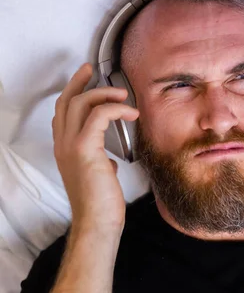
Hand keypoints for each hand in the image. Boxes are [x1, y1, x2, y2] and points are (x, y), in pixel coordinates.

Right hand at [52, 63, 138, 230]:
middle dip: (80, 82)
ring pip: (80, 103)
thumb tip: (110, 161)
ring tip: (123, 95)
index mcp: (64, 149)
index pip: (62, 113)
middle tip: (94, 70)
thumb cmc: (101, 204)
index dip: (72, 92)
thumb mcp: (99, 178)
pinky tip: (131, 113)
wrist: (97, 222)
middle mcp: (62, 144)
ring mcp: (71, 145)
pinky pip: (99, 115)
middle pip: (67, 101)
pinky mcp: (85, 148)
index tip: (85, 79)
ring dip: (103, 94)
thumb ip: (99, 164)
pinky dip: (116, 109)